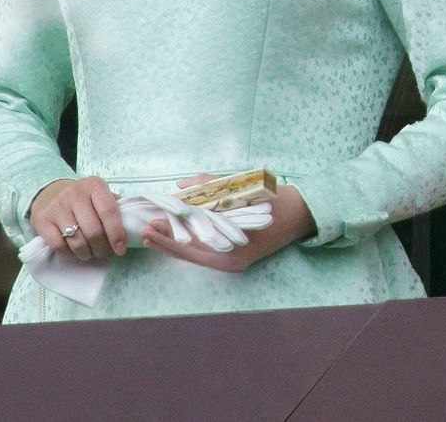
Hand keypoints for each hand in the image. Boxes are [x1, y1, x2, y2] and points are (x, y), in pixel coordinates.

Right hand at [29, 176, 125, 260]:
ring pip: (77, 241)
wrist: (52, 194)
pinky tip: (74, 250)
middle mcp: (75, 192)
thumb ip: (117, 209)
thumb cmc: (85, 201)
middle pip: (94, 231)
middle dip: (102, 248)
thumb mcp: (102, 197)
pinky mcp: (42, 218)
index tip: (120, 249)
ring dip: (87, 254)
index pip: (109, 212)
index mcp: (94, 185)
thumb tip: (134, 228)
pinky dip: (69, 253)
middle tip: (103, 252)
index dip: (117, 234)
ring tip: (90, 253)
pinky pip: (59, 245)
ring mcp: (57, 205)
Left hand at [142, 175, 314, 272]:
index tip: (152, 227)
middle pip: (191, 254)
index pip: (192, 248)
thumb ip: (209, 186)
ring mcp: (232, 258)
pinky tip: (175, 233)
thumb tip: (181, 186)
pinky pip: (206, 249)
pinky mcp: (234, 252)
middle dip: (167, 242)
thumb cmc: (272, 202)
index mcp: (231, 251)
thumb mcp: (239, 191)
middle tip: (146, 230)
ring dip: (175, 243)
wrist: (299, 213)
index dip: (169, 238)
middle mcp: (230, 260)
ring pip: (196, 253)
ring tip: (153, 232)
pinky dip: (190, 241)